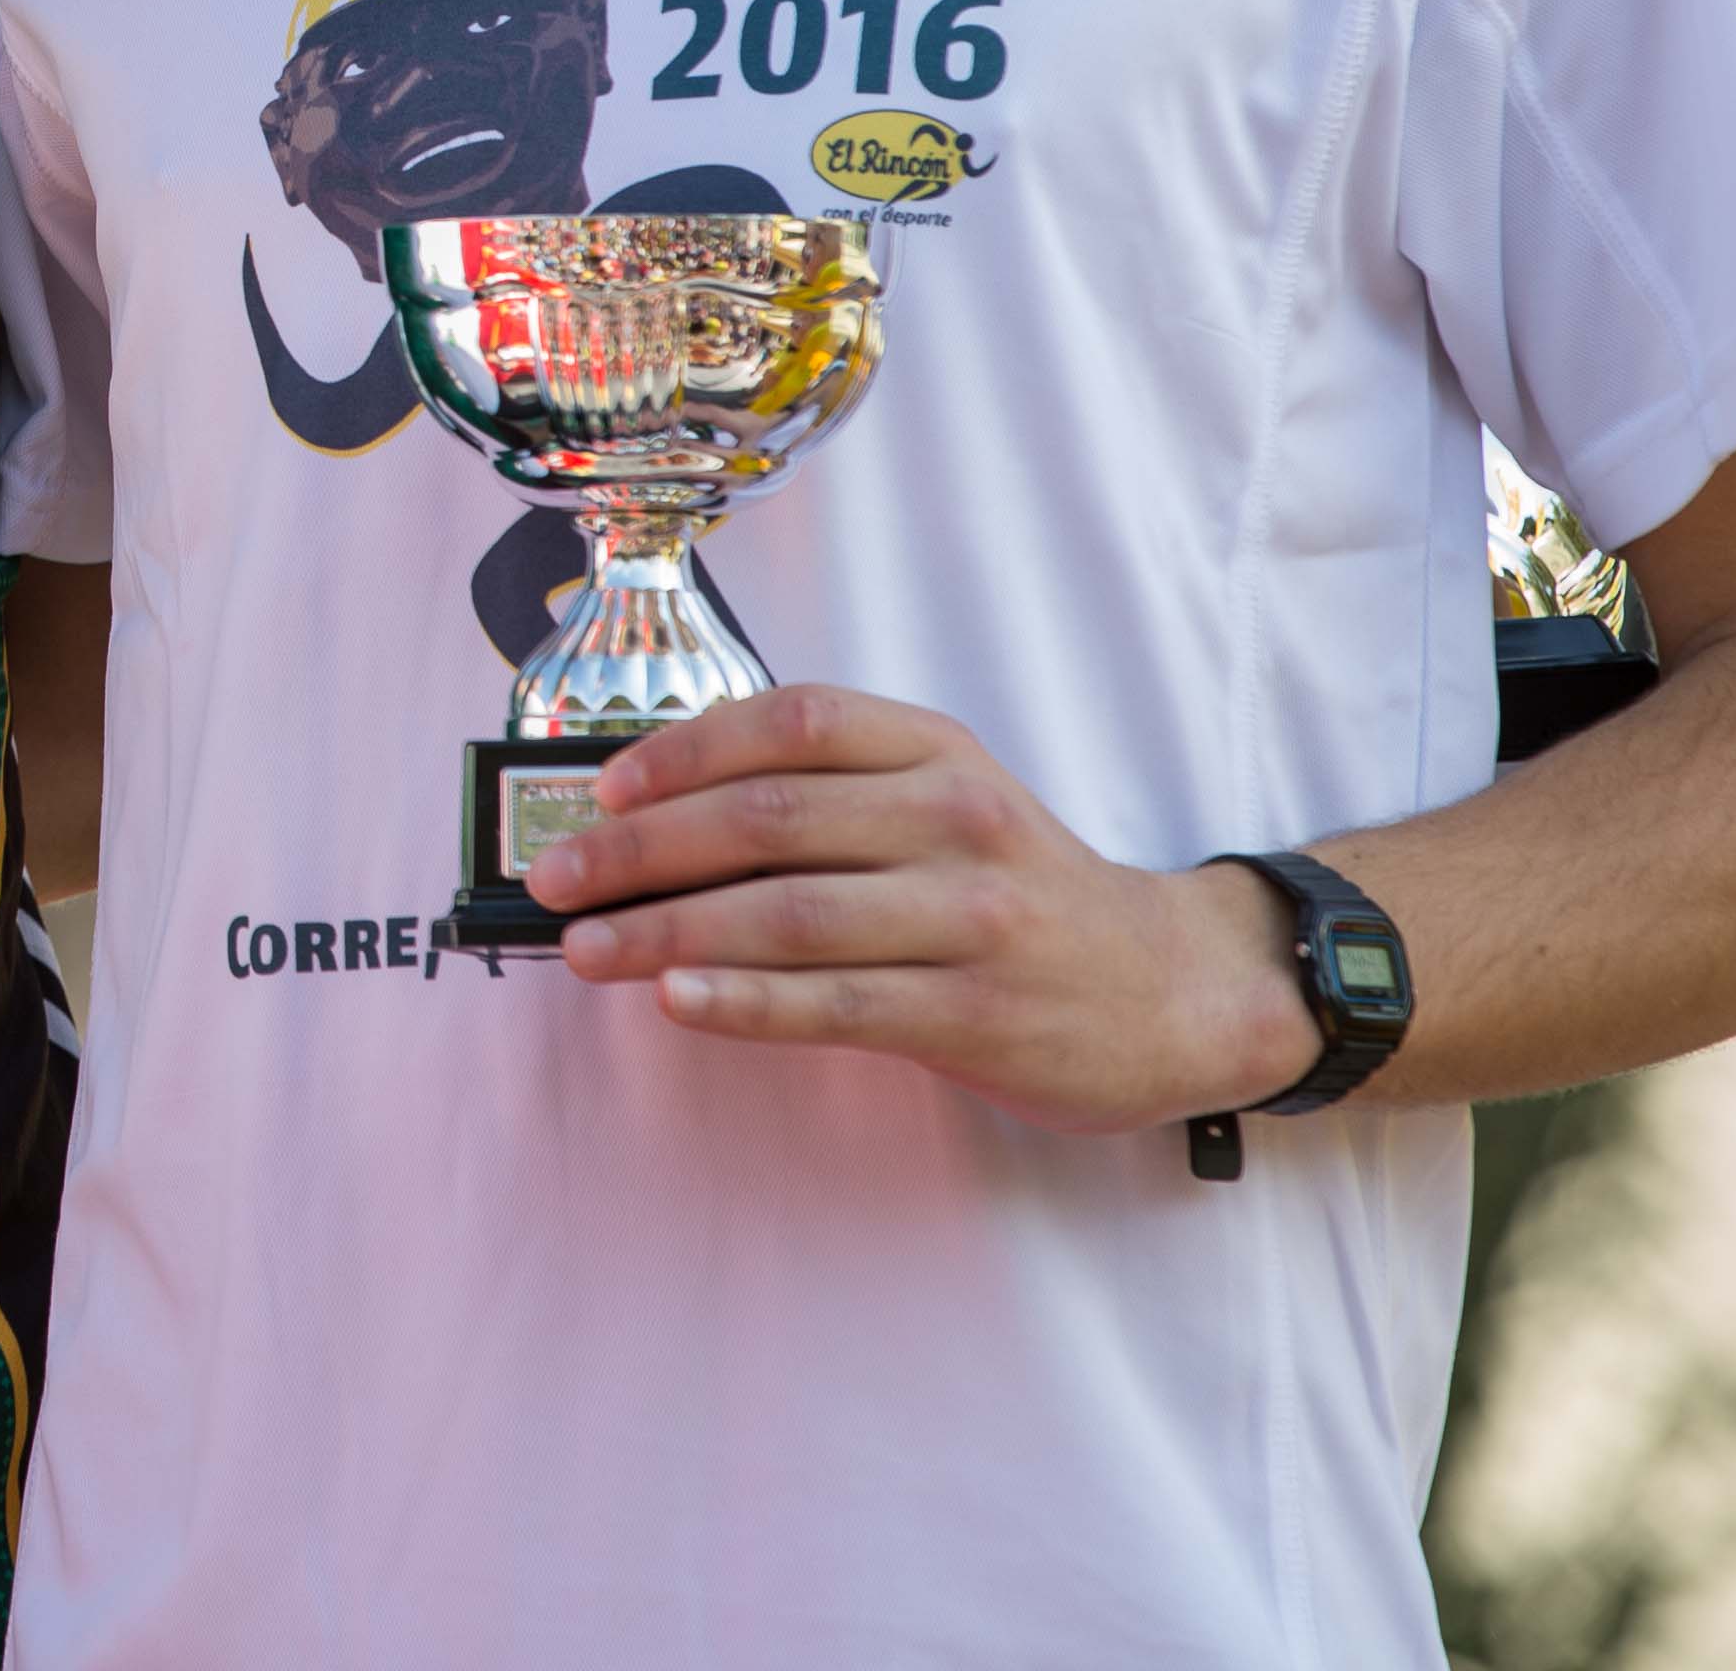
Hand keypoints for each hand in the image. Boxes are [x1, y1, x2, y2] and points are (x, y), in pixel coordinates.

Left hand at [529, 685, 1326, 1134]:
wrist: (1178, 990)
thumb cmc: (1026, 893)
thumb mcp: (948, 806)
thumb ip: (830, 800)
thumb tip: (659, 823)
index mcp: (937, 752)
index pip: (795, 723)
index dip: (685, 749)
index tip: (603, 789)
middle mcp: (956, 821)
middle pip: (770, 819)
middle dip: (643, 849)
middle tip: (557, 879)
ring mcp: (971, 919)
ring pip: (790, 914)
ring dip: (668, 930)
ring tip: (586, 947)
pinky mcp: (977, 1013)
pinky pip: (838, 1002)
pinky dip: (746, 1001)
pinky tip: (677, 1000)